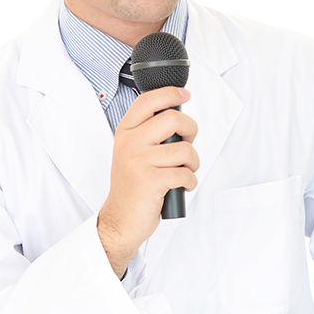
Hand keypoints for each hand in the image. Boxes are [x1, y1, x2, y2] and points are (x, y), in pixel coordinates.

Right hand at [97, 87, 199, 278]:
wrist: (121, 219)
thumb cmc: (132, 187)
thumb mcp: (132, 153)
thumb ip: (148, 134)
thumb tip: (178, 118)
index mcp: (125, 133)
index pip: (147, 102)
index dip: (170, 94)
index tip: (184, 95)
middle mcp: (129, 144)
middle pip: (173, 119)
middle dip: (191, 131)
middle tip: (187, 145)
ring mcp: (139, 161)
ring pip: (185, 150)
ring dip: (193, 163)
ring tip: (184, 172)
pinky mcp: (150, 181)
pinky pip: (185, 173)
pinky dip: (190, 181)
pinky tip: (181, 186)